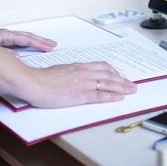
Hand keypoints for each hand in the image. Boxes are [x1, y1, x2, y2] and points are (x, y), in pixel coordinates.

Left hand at [0, 28, 56, 51]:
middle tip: (52, 45)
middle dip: (38, 42)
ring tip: (43, 46)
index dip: (38, 42)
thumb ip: (5, 53)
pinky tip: (20, 55)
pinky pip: (10, 45)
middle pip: (24, 38)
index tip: (51, 46)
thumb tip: (18, 57)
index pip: (25, 38)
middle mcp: (0, 36)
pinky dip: (19, 48)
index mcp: (2, 35)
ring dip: (30, 43)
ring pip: (18, 41)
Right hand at [20, 62, 136, 107]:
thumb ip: (71, 73)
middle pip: (109, 75)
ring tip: (131, 91)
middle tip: (132, 85)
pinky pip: (99, 96)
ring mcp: (82, 84)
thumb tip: (76, 76)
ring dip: (122, 87)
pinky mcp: (79, 95)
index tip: (120, 76)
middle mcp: (83, 73)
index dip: (114, 72)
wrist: (33, 83)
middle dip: (122, 80)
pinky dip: (111, 97)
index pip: (102, 67)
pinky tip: (119, 98)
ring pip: (107, 84)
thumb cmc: (42, 78)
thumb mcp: (60, 71)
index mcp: (79, 67)